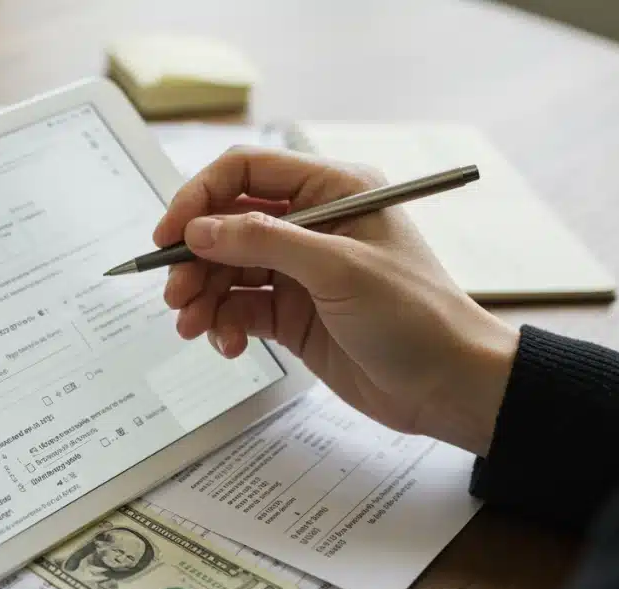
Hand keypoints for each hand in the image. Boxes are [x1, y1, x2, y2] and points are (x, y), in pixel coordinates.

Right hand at [155, 147, 518, 455]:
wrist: (449, 386)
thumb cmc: (416, 316)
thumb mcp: (339, 269)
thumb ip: (265, 242)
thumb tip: (199, 229)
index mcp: (332, 190)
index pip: (246, 172)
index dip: (200, 198)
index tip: (169, 235)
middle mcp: (310, 224)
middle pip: (226, 225)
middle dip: (195, 259)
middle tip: (176, 294)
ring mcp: (298, 270)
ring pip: (226, 270)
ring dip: (202, 296)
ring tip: (192, 326)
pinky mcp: (292, 313)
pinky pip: (238, 309)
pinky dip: (223, 324)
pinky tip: (227, 345)